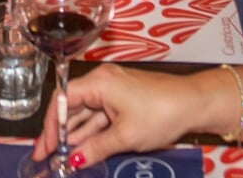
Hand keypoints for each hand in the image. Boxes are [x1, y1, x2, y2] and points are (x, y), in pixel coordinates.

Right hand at [31, 65, 199, 166]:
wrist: (197, 104)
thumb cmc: (162, 113)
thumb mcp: (125, 136)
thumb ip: (96, 148)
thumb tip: (74, 161)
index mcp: (99, 82)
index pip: (63, 100)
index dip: (51, 125)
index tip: (45, 147)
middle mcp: (103, 82)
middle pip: (72, 106)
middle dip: (60, 133)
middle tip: (46, 156)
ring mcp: (114, 91)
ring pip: (86, 114)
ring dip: (75, 135)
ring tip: (61, 157)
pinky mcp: (125, 100)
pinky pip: (101, 116)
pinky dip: (92, 132)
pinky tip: (83, 149)